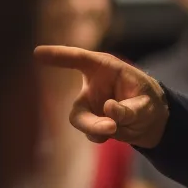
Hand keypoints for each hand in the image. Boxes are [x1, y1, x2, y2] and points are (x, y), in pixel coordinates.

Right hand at [35, 46, 169, 147]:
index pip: (79, 59)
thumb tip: (107, 109)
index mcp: (105, 68)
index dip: (58, 55)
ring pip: (81, 121)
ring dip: (97, 129)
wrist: (151, 120)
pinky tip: (118, 130)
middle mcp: (92, 86)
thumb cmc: (148, 100)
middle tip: (110, 128)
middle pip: (78, 105)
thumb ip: (129, 108)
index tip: (37, 52)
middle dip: (89, 121)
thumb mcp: (146, 103)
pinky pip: (91, 134)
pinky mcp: (90, 122)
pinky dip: (103, 135)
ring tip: (116, 129)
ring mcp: (89, 106)